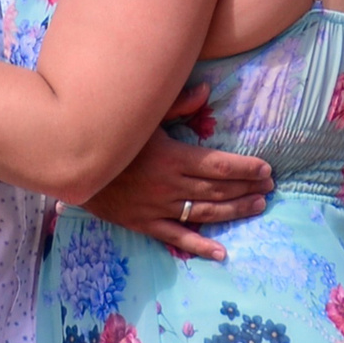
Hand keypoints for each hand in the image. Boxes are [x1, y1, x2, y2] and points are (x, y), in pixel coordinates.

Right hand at [77, 83, 272, 261]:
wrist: (73, 167)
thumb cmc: (112, 138)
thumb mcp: (144, 116)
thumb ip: (177, 104)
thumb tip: (206, 90)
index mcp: (173, 157)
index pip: (219, 164)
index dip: (245, 168)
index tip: (266, 169)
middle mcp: (170, 185)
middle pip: (217, 188)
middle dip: (246, 188)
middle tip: (270, 187)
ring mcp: (158, 208)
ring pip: (204, 212)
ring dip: (234, 211)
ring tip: (258, 206)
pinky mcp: (144, 224)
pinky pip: (177, 238)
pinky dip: (199, 246)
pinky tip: (221, 252)